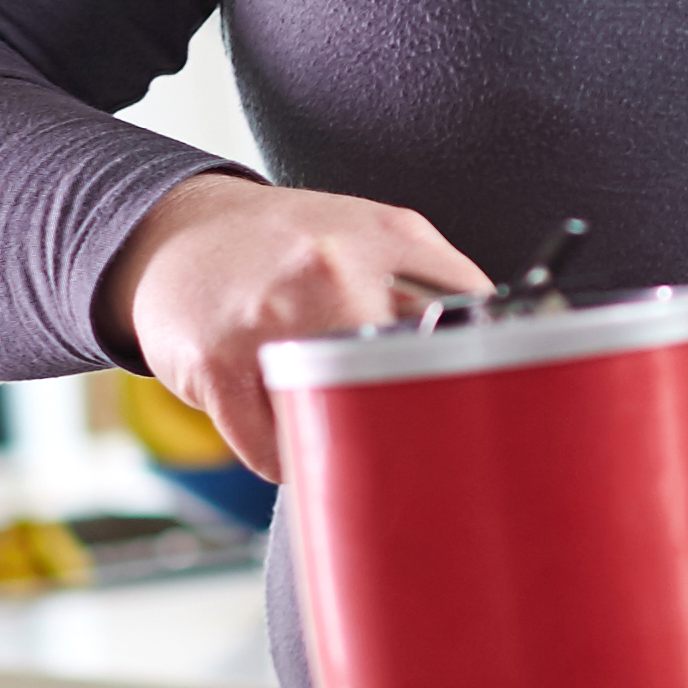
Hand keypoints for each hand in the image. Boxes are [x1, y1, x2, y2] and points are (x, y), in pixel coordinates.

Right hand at [96, 172, 491, 479]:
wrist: (176, 234)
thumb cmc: (286, 244)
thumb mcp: (374, 233)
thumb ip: (439, 281)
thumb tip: (510, 344)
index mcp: (385, 237)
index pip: (467, 317)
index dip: (477, 372)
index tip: (483, 408)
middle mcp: (330, 270)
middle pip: (407, 383)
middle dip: (408, 416)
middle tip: (402, 429)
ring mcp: (270, 318)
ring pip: (339, 426)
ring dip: (339, 440)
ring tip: (327, 408)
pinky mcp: (218, 367)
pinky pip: (275, 451)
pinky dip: (284, 453)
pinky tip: (278, 414)